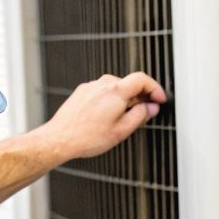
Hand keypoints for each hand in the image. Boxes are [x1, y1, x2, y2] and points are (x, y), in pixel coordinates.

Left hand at [42, 72, 167, 160]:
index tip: (159, 99)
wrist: (59, 139)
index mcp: (116, 91)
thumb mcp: (122, 131)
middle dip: (140, 97)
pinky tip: (106, 118)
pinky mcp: (82, 92)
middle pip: (129, 84)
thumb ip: (140, 116)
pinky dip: (110, 101)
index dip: (155, 88)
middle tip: (145, 113)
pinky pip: (103, 92)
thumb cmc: (86, 137)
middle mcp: (102, 84)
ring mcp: (91, 87)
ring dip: (124, 100)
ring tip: (122, 120)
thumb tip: (151, 108)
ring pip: (116, 89)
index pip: (142, 79)